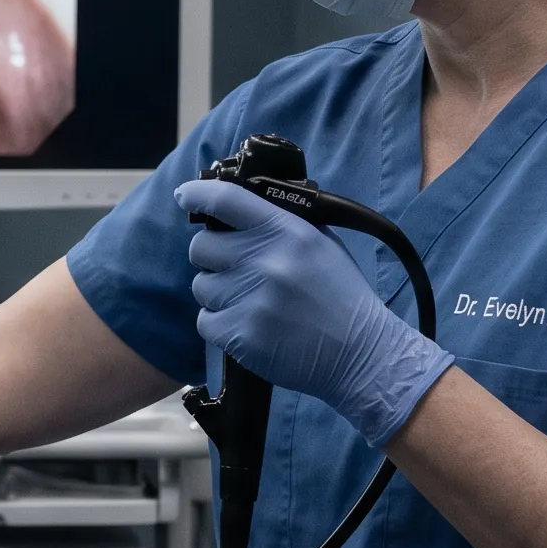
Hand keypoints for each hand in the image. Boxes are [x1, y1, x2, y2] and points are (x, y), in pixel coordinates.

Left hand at [172, 178, 451, 447]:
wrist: (360, 353)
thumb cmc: (342, 295)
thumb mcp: (321, 243)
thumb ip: (280, 224)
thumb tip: (237, 212)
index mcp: (286, 231)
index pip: (225, 200)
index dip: (197, 194)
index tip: (186, 196)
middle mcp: (264, 261)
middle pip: (201, 247)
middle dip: (212, 256)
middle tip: (233, 268)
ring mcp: (249, 299)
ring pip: (201, 286)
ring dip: (218, 292)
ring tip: (248, 301)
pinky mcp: (240, 334)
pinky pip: (205, 321)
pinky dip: (220, 324)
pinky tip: (247, 325)